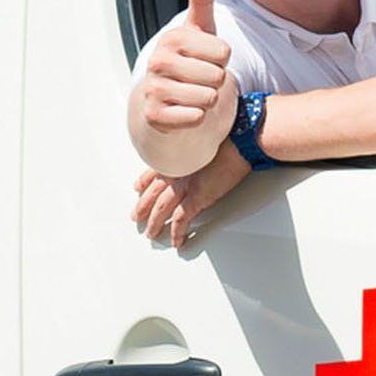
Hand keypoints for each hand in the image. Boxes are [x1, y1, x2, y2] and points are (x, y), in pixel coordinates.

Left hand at [132, 143, 251, 248]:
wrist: (239, 138)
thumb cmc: (229, 135)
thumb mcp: (205, 138)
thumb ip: (196, 147)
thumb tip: (200, 152)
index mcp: (178, 155)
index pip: (154, 171)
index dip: (144, 181)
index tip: (138, 187)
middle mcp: (177, 171)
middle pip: (153, 193)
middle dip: (143, 206)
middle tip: (136, 216)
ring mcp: (185, 185)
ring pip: (161, 208)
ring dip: (155, 223)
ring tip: (150, 233)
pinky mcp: (197, 198)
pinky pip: (182, 219)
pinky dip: (178, 232)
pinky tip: (176, 241)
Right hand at [139, 0, 234, 133]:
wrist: (165, 105)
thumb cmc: (190, 64)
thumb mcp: (199, 32)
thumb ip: (202, 0)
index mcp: (173, 38)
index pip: (224, 52)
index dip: (222, 61)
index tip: (206, 61)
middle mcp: (158, 61)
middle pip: (218, 76)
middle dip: (216, 82)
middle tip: (200, 81)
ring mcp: (154, 89)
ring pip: (209, 98)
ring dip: (208, 102)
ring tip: (193, 96)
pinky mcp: (155, 116)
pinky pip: (195, 118)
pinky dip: (198, 119)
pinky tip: (186, 113)